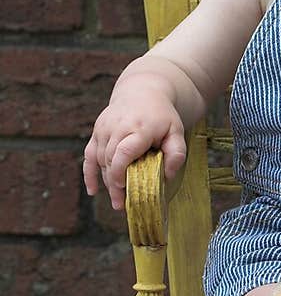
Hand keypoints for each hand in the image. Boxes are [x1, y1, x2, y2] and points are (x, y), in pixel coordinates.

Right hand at [83, 89, 186, 210]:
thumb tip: (166, 176)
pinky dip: (88, 173)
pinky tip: (92, 191)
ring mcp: (103, 128)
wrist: (143, 91)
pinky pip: (88, 154)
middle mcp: (116, 127)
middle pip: (109, 160)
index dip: (120, 173)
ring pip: (99, 160)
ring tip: (117, 201)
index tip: (124, 189)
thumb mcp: (176, 132)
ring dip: (105, 182)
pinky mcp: (97, 131)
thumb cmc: (162, 116)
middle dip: (114, 184)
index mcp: (138, 128)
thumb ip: (177, 153)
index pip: (123, 152)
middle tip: (123, 205)